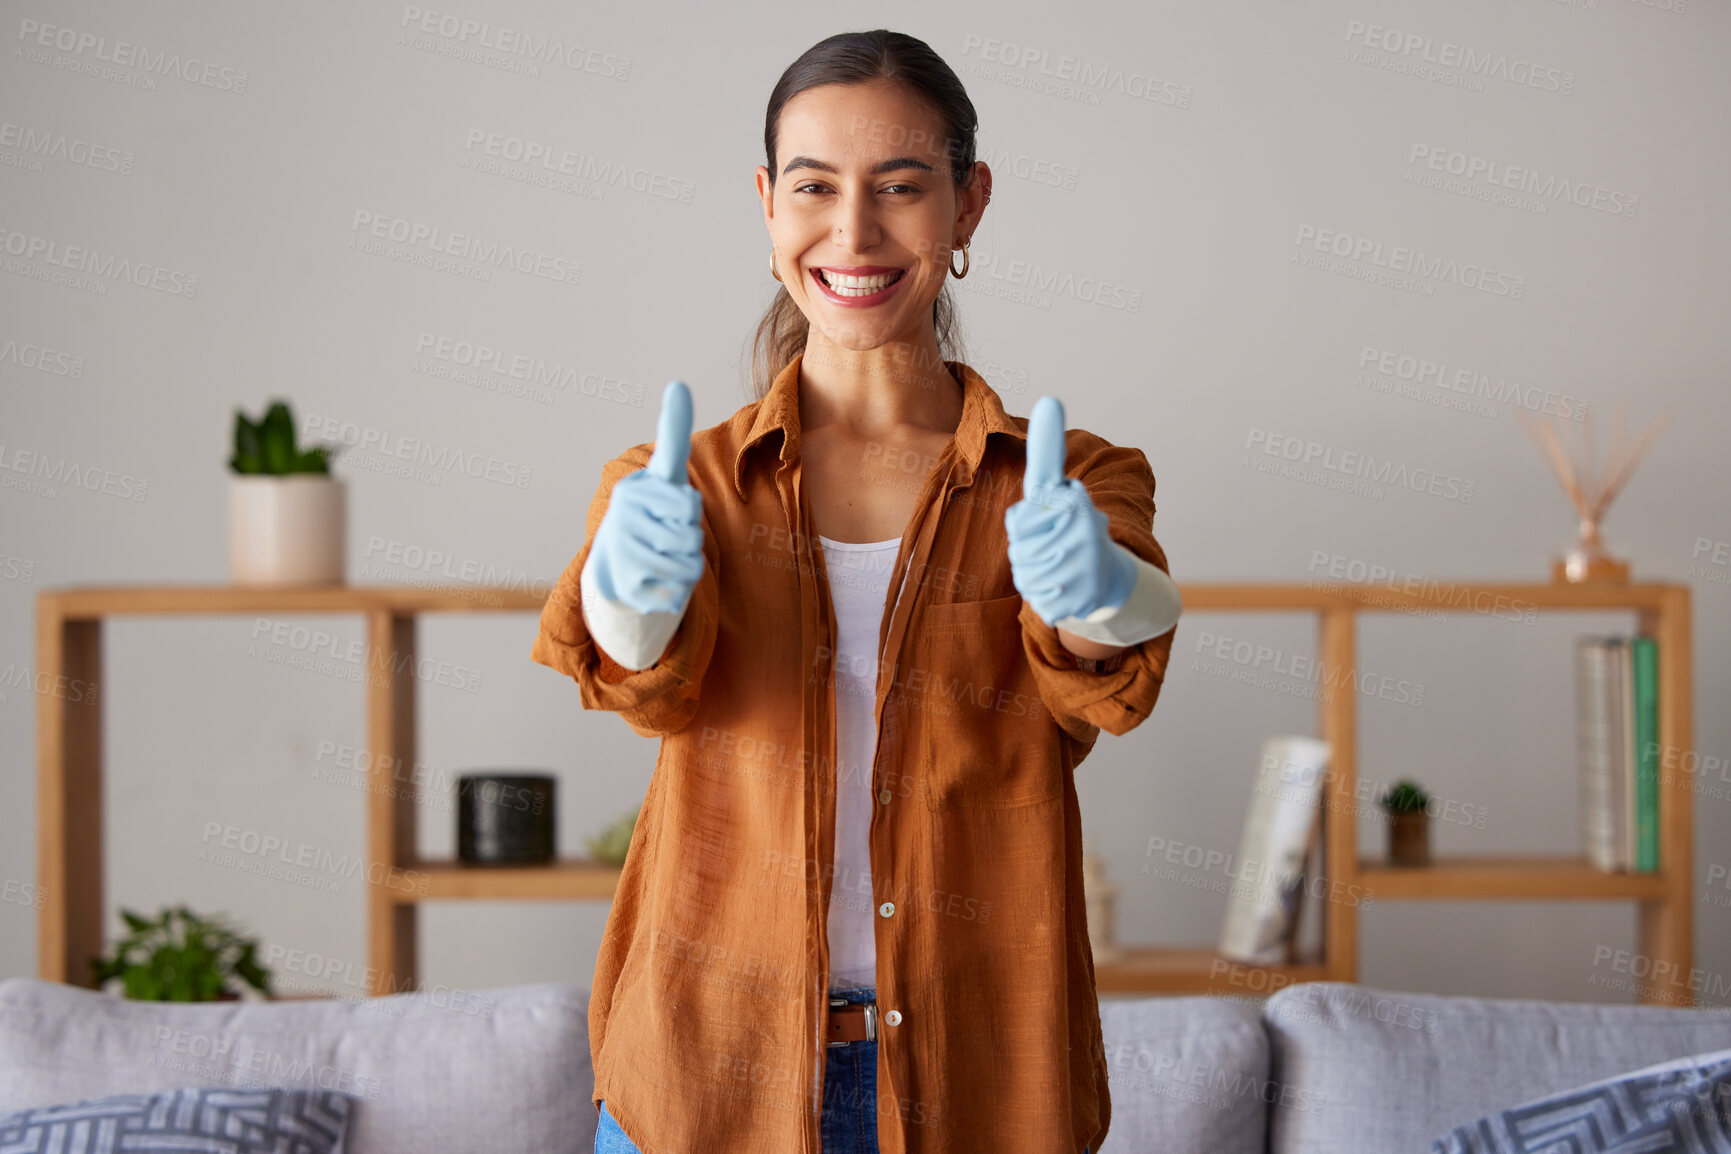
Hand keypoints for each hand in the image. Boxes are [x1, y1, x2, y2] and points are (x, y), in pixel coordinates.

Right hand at [587, 381, 704, 614]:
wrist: (616, 568)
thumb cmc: (652, 515)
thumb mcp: (665, 478)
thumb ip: (672, 434)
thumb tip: (677, 384)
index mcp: (637, 487)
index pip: (678, 482)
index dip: (682, 478)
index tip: (677, 420)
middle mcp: (623, 514)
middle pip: (692, 529)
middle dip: (692, 538)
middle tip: (671, 537)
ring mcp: (621, 549)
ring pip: (688, 562)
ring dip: (688, 566)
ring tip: (668, 559)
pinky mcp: (625, 585)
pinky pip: (676, 591)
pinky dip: (676, 592)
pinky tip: (658, 582)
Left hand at [1004, 395, 1136, 625]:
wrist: (1109, 576)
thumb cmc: (1070, 525)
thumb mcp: (1058, 489)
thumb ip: (1048, 454)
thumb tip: (1050, 398)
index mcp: (1077, 502)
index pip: (1022, 514)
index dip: (1026, 516)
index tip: (1050, 473)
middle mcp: (1086, 532)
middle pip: (1019, 548)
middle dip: (1025, 550)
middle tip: (1050, 545)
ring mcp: (1085, 569)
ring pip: (1026, 576)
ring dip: (1032, 574)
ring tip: (1055, 566)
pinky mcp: (1083, 600)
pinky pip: (1040, 602)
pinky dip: (1045, 598)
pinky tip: (1064, 588)